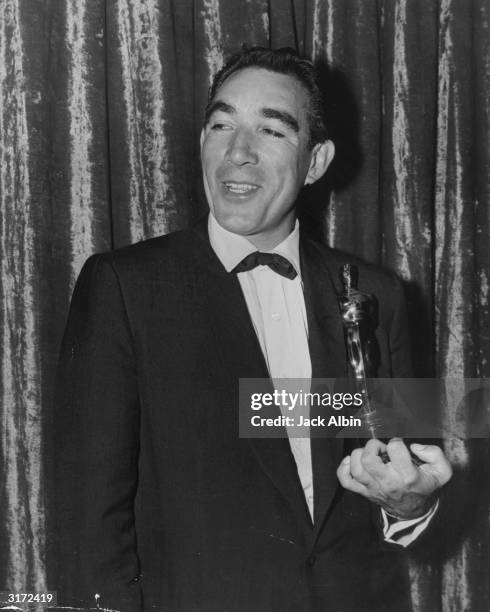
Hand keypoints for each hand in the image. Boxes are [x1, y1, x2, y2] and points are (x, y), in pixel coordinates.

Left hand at [336, 438, 452, 518]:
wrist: (414, 511)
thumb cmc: (425, 485)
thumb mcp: (441, 472)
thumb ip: (435, 455)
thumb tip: (415, 447)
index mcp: (408, 476)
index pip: (395, 450)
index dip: (396, 442)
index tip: (399, 446)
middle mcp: (389, 483)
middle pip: (369, 459)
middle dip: (373, 446)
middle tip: (381, 448)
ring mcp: (374, 488)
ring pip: (356, 469)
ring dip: (359, 455)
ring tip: (369, 454)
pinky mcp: (364, 492)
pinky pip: (346, 481)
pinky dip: (343, 468)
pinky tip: (351, 461)